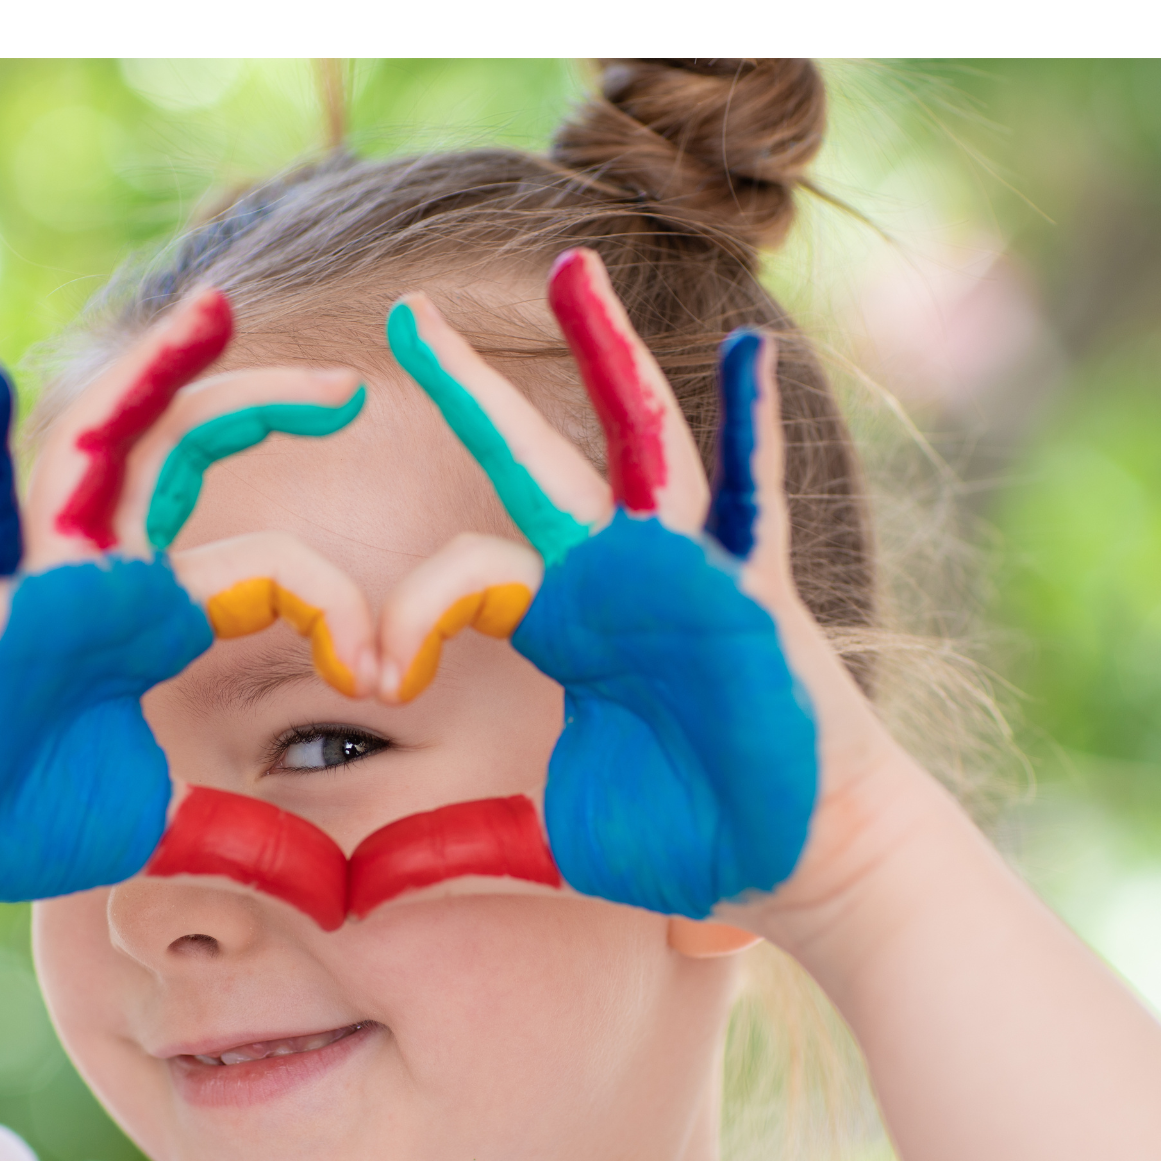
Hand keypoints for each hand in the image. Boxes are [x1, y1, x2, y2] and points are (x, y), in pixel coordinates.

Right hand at [0, 287, 375, 914]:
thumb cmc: (22, 818)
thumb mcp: (165, 823)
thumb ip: (248, 836)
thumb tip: (336, 889)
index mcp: (154, 614)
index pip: (267, 568)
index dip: (336, 608)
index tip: (383, 671)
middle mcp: (102, 573)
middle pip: (185, 456)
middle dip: (263, 407)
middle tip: (352, 387)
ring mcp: (36, 576)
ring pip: (98, 448)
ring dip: (152, 375)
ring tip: (212, 311)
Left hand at [376, 249, 887, 924]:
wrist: (800, 866)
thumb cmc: (685, 840)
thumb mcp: (548, 840)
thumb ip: (459, 842)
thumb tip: (360, 888)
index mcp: (563, 623)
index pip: (463, 575)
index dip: (406, 614)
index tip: (376, 679)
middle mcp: (618, 578)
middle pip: (533, 463)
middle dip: (470, 391)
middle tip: (407, 318)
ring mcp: (690, 573)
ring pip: (639, 445)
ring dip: (605, 358)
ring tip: (569, 272)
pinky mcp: (755, 594)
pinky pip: (757, 500)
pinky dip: (758, 429)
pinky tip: (750, 353)